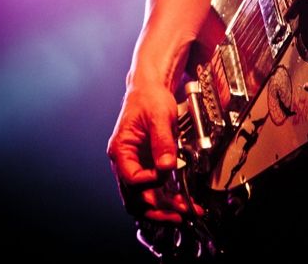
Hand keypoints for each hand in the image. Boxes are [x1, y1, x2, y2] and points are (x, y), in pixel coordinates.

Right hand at [107, 83, 201, 222]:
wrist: (150, 91)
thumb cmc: (148, 99)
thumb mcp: (158, 117)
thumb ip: (162, 142)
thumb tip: (167, 165)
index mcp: (121, 151)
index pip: (132, 179)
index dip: (152, 181)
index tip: (169, 172)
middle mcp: (125, 163)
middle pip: (135, 199)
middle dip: (157, 211)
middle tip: (179, 216)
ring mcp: (136, 167)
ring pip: (145, 199)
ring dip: (164, 209)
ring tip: (186, 213)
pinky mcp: (148, 167)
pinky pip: (156, 190)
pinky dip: (169, 198)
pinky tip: (184, 202)